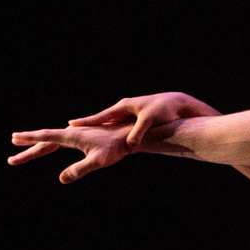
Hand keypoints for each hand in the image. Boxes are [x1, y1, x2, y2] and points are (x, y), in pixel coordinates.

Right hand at [8, 123, 134, 183]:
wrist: (129, 136)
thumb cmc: (115, 148)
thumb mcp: (97, 162)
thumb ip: (79, 169)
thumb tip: (61, 179)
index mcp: (71, 136)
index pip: (45, 137)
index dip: (29, 139)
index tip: (14, 138)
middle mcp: (71, 133)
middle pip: (44, 141)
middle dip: (27, 148)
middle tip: (11, 157)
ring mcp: (76, 135)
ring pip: (51, 141)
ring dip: (36, 145)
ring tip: (21, 145)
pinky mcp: (82, 137)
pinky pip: (60, 141)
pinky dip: (48, 144)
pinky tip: (47, 145)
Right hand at [70, 91, 218, 149]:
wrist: (179, 103)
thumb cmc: (164, 110)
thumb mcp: (149, 121)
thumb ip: (138, 133)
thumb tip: (129, 146)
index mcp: (123, 107)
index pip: (100, 116)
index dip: (85, 122)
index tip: (70, 124)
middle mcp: (125, 109)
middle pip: (102, 119)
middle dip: (88, 125)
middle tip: (72, 128)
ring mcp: (131, 114)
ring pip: (112, 124)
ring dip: (101, 130)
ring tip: (88, 135)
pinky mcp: (138, 120)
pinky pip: (122, 128)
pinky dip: (114, 133)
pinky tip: (110, 140)